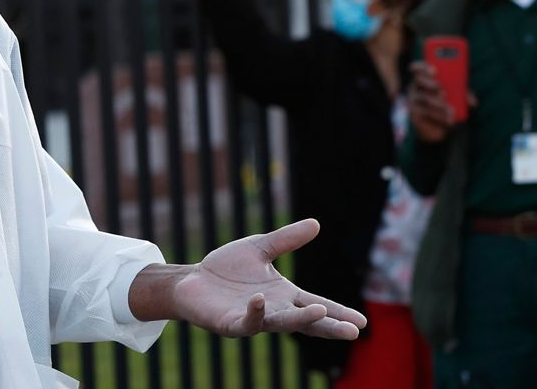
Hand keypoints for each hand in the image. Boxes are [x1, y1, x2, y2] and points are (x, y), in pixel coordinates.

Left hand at [130, 219, 365, 338]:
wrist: (192, 280)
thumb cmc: (226, 268)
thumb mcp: (260, 249)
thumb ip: (286, 239)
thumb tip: (316, 223)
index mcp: (285, 295)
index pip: (316, 305)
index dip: (338, 313)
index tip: (362, 322)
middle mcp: (274, 310)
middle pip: (307, 321)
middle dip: (329, 326)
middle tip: (353, 332)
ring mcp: (255, 319)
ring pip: (282, 323)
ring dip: (301, 319)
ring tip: (322, 313)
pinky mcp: (232, 324)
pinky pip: (247, 321)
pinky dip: (255, 312)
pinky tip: (260, 300)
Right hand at [408, 62, 473, 142]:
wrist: (441, 127)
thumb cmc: (448, 105)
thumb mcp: (458, 97)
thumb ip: (464, 95)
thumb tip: (472, 102)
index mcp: (425, 77)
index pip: (419, 67)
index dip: (424, 67)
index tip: (434, 70)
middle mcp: (416, 86)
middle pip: (419, 80)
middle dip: (430, 83)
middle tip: (443, 91)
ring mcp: (413, 99)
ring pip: (425, 98)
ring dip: (440, 104)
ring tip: (451, 110)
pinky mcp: (414, 112)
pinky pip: (426, 112)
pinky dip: (439, 116)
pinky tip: (449, 119)